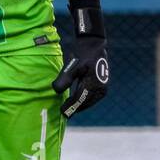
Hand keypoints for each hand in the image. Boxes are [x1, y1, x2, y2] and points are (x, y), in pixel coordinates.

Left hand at [52, 0, 109, 117]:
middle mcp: (100, 88)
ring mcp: (103, 88)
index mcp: (93, 83)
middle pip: (85, 102)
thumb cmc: (82, 53)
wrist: (94, 44)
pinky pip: (92, 98)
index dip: (70, 107)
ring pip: (89, 101)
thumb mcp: (72, 64)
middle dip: (74, 108)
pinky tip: (76, 103)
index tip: (62, 112)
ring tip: (68, 110)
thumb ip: (65, 78)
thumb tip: (56, 91)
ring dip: (79, 106)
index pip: (80, 99)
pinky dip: (84, 101)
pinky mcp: (102, 86)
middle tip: (64, 114)